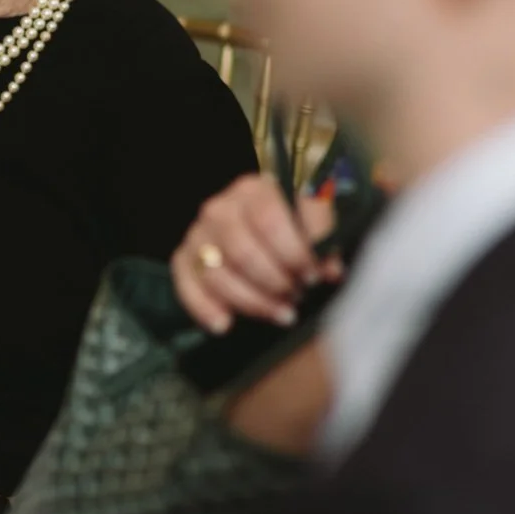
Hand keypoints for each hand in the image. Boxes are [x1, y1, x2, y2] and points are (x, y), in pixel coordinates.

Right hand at [171, 175, 340, 333]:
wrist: (267, 236)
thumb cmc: (294, 229)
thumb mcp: (316, 222)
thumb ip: (326, 237)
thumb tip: (330, 270)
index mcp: (254, 189)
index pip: (269, 219)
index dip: (296, 252)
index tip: (318, 276)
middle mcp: (221, 208)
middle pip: (243, 252)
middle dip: (276, 281)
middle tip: (298, 295)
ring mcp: (199, 234)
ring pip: (218, 275)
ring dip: (252, 301)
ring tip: (281, 313)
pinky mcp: (184, 259)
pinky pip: (188, 285)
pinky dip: (205, 307)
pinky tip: (225, 324)